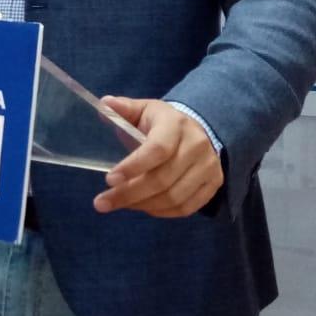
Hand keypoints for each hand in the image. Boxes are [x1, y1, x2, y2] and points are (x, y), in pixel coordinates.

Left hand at [94, 97, 222, 217]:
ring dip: (142, 205)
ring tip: (119, 204)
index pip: (157, 150)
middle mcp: (197, 145)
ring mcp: (208, 167)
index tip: (109, 180)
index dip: (133, 167)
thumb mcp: (142, 110)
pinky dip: (161, 212)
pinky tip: (142, 207)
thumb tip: (105, 103)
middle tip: (102, 202)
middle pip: (162, 179)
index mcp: (175, 124)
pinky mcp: (213, 184)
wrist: (195, 131)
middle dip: (129, 194)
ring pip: (174, 197)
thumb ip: (123, 108)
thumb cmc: (160, 123)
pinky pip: (186, 208)